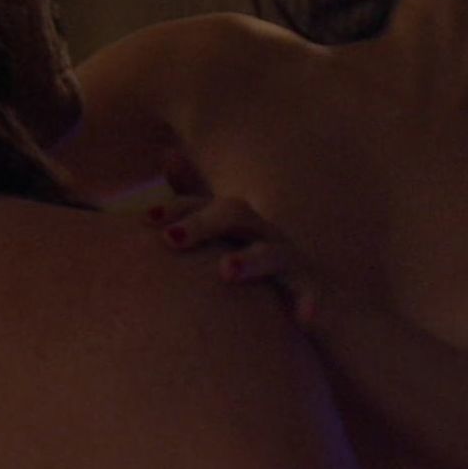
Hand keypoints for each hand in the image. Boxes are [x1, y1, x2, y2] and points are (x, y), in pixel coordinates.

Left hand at [147, 195, 325, 328]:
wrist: (322, 303)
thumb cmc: (263, 273)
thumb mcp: (228, 237)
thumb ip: (196, 203)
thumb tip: (168, 151)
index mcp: (241, 226)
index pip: (207, 204)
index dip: (179, 208)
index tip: (145, 219)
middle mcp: (266, 236)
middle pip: (238, 216)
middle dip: (204, 224)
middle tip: (171, 240)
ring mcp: (293, 264)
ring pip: (274, 254)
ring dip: (250, 261)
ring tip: (226, 271)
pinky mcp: (315, 293)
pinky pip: (314, 296)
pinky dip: (309, 305)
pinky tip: (302, 317)